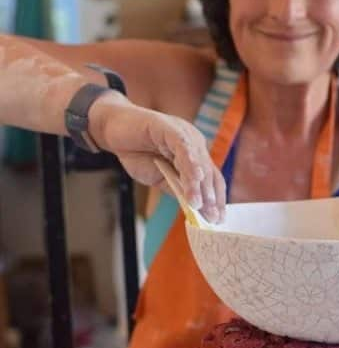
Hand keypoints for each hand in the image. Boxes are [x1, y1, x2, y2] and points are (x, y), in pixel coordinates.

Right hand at [89, 92, 225, 222]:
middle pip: (209, 172)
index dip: (216, 199)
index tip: (217, 219)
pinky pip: (183, 147)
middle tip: (212, 218)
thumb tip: (194, 208)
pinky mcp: (169, 128)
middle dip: (211, 197)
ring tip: (198, 205)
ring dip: (199, 185)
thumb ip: (176, 188)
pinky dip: (190, 164)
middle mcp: (195, 143)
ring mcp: (184, 134)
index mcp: (196, 155)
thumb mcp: (159, 177)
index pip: (212, 178)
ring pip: (197, 162)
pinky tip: (194, 179)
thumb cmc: (137, 153)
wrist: (112, 129)